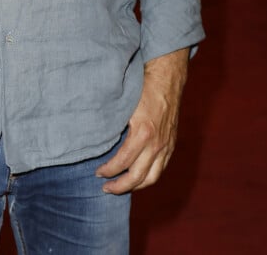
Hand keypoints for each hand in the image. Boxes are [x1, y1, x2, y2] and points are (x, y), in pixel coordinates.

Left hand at [95, 48, 188, 193]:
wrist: (166, 78)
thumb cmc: (142, 87)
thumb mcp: (124, 104)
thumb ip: (114, 124)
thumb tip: (96, 138)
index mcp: (142, 133)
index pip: (123, 162)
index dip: (109, 171)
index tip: (98, 173)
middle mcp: (157, 143)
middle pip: (138, 177)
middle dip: (120, 186)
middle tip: (106, 188)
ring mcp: (166, 145)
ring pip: (152, 177)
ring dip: (136, 186)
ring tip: (122, 187)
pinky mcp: (171, 144)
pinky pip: (161, 168)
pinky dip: (149, 177)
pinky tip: (138, 177)